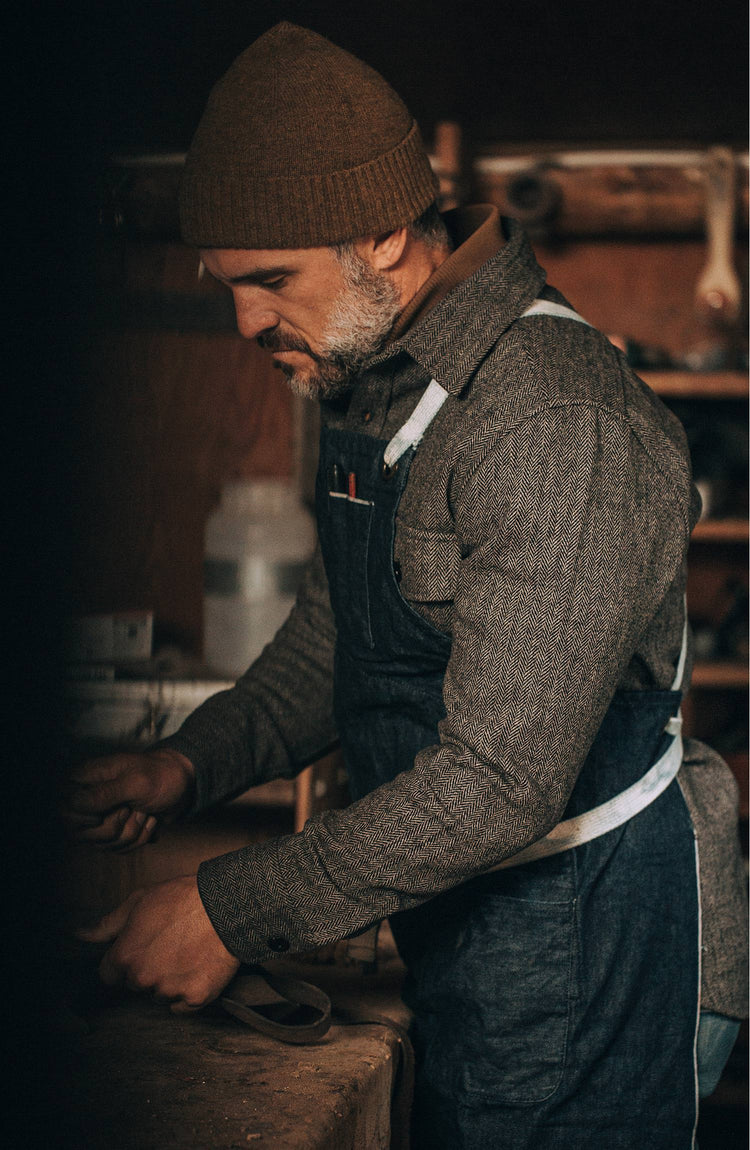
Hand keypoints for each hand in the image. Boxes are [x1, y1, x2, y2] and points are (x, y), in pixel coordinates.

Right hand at [63, 747, 195, 850]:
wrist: (184, 785)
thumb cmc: (161, 775)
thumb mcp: (136, 782)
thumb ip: (104, 794)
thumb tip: (72, 803)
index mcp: (85, 779)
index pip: (61, 809)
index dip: (81, 818)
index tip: (102, 813)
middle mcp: (87, 800)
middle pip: (80, 833)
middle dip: (115, 826)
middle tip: (132, 807)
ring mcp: (100, 818)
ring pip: (102, 845)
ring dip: (132, 831)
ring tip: (144, 811)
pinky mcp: (114, 832)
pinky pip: (119, 849)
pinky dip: (140, 838)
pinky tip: (149, 820)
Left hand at [76, 875, 240, 1011]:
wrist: (227, 905)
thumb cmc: (182, 899)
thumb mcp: (139, 901)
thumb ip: (107, 925)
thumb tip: (78, 935)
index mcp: (125, 956)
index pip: (109, 975)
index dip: (124, 960)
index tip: (141, 948)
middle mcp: (143, 978)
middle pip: (136, 984)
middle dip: (147, 969)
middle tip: (169, 945)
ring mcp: (169, 991)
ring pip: (160, 995)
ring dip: (169, 981)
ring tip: (188, 952)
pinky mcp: (195, 999)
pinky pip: (183, 1005)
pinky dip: (189, 991)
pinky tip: (199, 967)